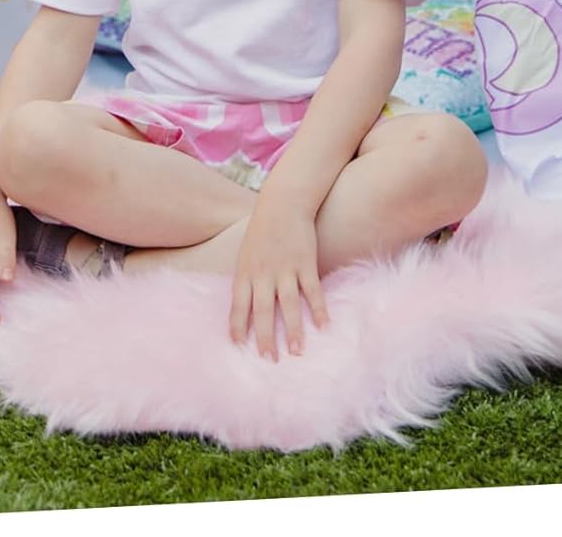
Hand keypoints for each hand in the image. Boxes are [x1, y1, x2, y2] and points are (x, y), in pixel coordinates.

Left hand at [228, 196, 328, 359]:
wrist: (283, 201)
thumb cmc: (262, 230)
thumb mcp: (246, 253)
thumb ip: (246, 279)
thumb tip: (244, 307)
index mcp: (245, 271)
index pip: (238, 305)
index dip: (238, 326)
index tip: (237, 346)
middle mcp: (263, 273)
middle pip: (262, 311)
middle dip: (265, 337)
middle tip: (269, 360)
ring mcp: (285, 268)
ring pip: (288, 305)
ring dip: (293, 330)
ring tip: (298, 352)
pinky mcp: (305, 262)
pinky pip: (312, 290)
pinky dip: (318, 309)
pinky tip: (324, 326)